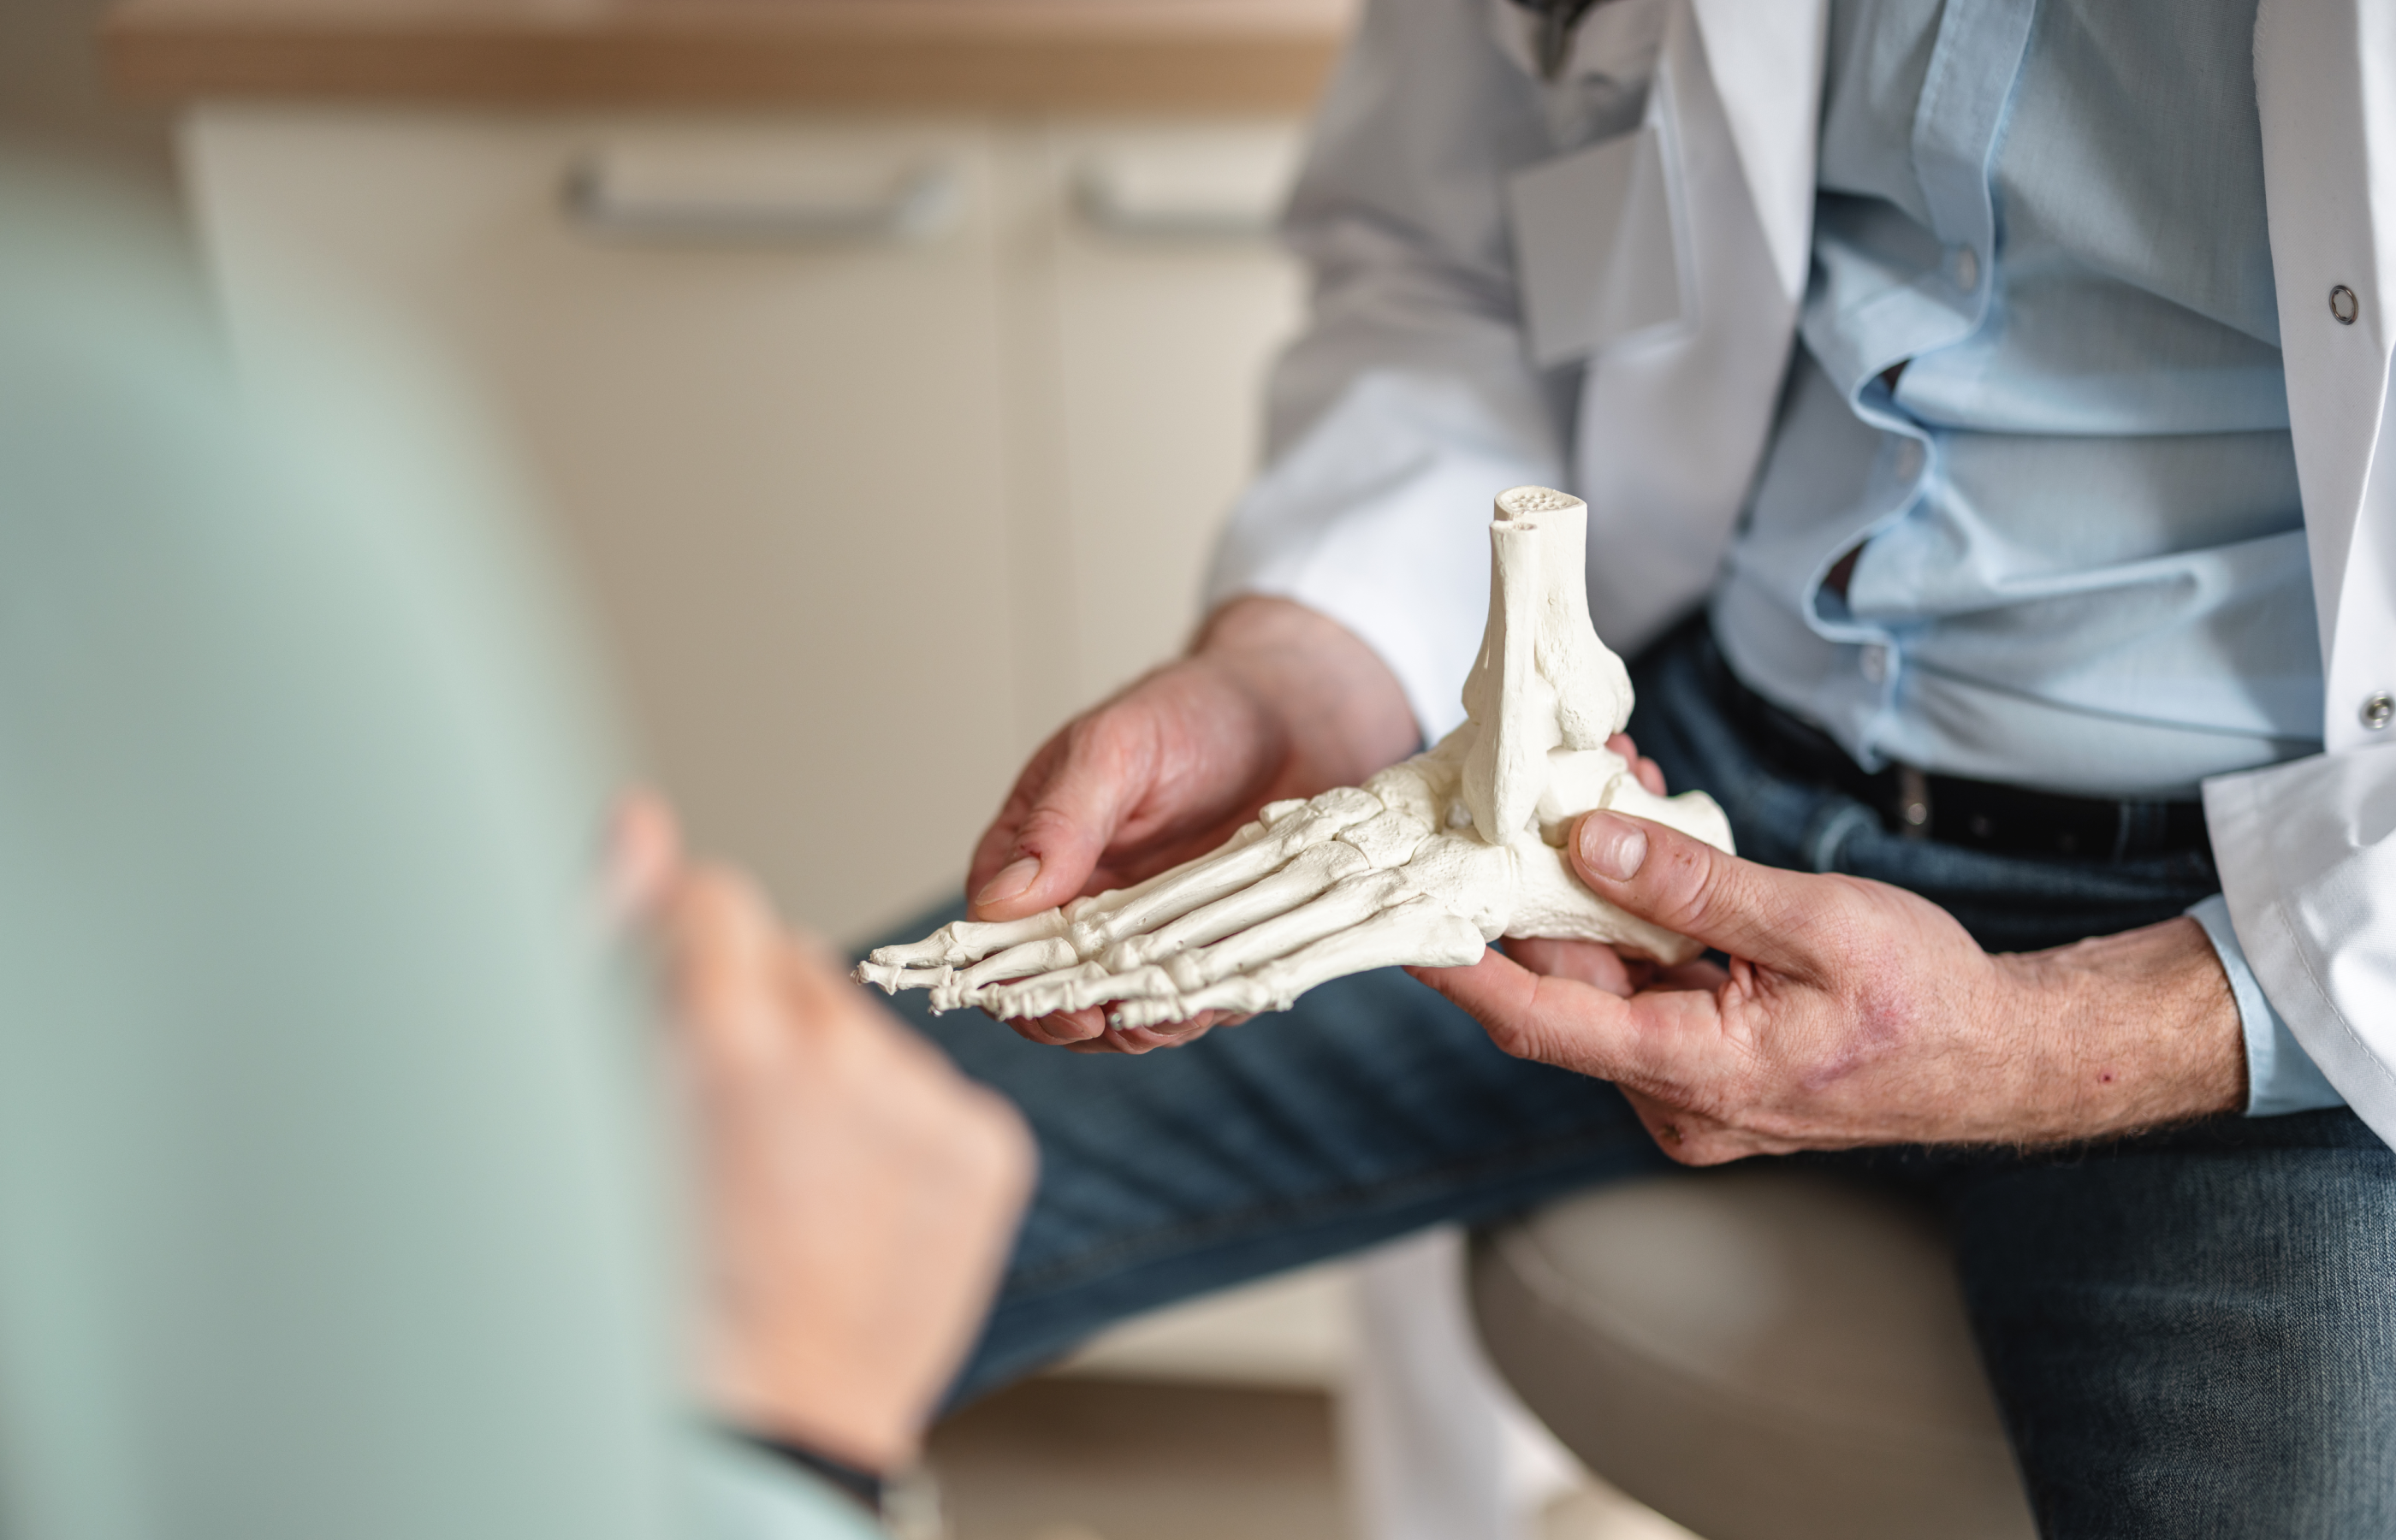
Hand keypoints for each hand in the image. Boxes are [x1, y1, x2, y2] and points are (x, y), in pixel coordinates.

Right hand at [622, 799, 1036, 1471]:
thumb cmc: (655, 1297)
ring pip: (864, 1032)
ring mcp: (922, 1108)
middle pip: (796, 965)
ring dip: (828, 1079)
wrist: (760, 1429)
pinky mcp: (986, 1153)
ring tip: (785, 1186)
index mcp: (718, 1043)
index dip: (686, 955)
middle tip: (727, 1127)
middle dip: (758, 1017)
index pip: (716, 903)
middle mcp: (836, 1058)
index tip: (676, 1022)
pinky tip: (849, 1207)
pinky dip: (895, 1135)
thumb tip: (641, 822)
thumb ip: (615, 946)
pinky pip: (932, 1094)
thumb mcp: (593, 1113)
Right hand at [966, 597, 1417, 1052]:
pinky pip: (1200, 992)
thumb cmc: (1193, 712)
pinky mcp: (1212, 942)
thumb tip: (1001, 900)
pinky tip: (1220, 1000)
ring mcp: (1153, 929)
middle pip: (1060, 989)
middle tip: (1114, 1022)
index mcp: (1039, 854)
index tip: (1051, 1002)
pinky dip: (1206, 1006)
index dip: (1014, 982)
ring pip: (1128, 1003)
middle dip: (1081, 1019)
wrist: (1297, 710)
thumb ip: (1061, 821)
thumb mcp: (1116, 750)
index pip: (999, 938)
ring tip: (1170, 1018)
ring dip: (1144, 1024)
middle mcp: (1087, 902)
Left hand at [1413, 809, 2245, 1160]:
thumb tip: (1586, 845)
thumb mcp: (1814, 924)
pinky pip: (1646, 984)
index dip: (1458, 969)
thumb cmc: (1927, 1000)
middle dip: (1538, 884)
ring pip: (1604, 977)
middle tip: (1521, 787)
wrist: (2004, 1057)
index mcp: (1693, 1073)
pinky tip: (1639, 837)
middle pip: (1565, 986)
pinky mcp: (1707, 1062)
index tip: (1397, 922)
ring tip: (1594, 784)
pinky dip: (1635, 916)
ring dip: (1591, 888)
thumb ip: (1693, 887)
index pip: (1536, 1021)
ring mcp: (1688, 1087)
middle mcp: (1674, 1096)